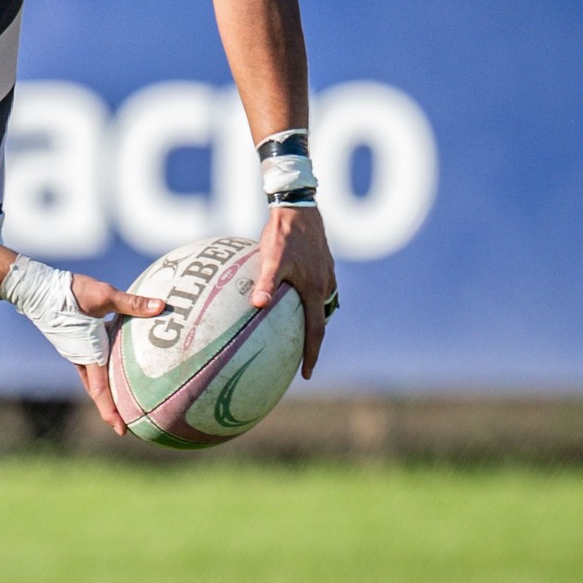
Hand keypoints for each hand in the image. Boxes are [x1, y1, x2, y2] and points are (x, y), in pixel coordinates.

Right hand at [68, 274, 165, 436]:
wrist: (37, 288)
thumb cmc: (70, 293)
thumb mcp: (104, 295)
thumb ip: (132, 303)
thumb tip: (162, 306)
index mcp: (89, 353)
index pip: (101, 390)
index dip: (112, 412)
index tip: (122, 431)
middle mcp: (82, 357)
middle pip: (98, 391)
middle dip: (111, 409)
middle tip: (126, 426)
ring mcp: (76, 351)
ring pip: (94, 379)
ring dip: (107, 392)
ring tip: (124, 401)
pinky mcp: (75, 341)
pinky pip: (92, 364)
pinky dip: (104, 372)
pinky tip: (116, 364)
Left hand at [252, 205, 336, 376]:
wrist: (299, 207)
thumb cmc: (283, 234)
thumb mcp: (271, 259)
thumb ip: (264, 282)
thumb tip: (257, 305)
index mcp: (315, 289)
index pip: (315, 331)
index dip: (312, 355)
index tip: (307, 374)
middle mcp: (325, 285)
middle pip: (319, 322)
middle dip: (311, 343)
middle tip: (299, 360)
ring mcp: (326, 275)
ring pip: (319, 307)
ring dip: (310, 322)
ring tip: (294, 335)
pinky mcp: (322, 265)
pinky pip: (316, 292)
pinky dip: (307, 303)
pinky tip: (290, 301)